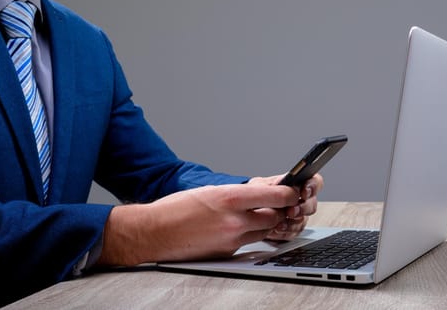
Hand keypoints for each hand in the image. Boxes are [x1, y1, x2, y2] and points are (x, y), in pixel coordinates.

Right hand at [96, 183, 300, 265]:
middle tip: (275, 205)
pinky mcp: (226, 254)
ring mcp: (231, 240)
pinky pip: (246, 244)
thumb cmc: (176, 208)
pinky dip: (244, 236)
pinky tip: (229, 230)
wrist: (154, 233)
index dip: (289, 195)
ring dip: (262, 224)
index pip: (275, 197)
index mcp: (230, 198)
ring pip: (262, 232)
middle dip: (277, 211)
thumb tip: (256, 196)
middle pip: (274, 217)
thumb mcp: (209, 191)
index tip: (292, 192)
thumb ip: (236, 194)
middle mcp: (234, 220)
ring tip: (248, 217)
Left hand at [247, 173, 323, 240]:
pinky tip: (276, 229)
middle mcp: (299, 200)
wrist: (246, 211)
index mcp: (295, 184)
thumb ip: (275, 186)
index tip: (304, 193)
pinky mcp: (292, 229)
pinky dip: (285, 232)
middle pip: (312, 204)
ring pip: (303, 220)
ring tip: (279, 223)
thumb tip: (288, 189)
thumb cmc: (254, 193)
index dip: (313, 187)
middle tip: (291, 211)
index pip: (314, 181)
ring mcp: (297, 215)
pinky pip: (294, 233)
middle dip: (302, 208)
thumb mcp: (259, 185)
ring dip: (292, 223)